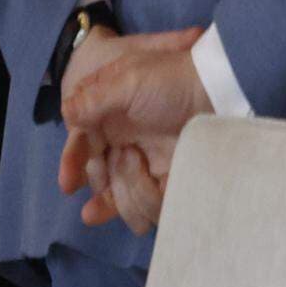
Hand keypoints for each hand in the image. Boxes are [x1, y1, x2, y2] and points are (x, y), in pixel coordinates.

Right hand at [59, 32, 209, 230]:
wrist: (219, 92)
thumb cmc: (172, 80)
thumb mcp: (128, 80)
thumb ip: (93, 99)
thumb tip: (66, 112)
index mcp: (113, 116)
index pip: (82, 146)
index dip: (73, 164)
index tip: (68, 183)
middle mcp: (126, 142)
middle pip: (99, 179)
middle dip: (103, 179)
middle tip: (120, 161)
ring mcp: (147, 163)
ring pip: (121, 198)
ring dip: (126, 188)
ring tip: (139, 162)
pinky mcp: (167, 181)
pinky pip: (146, 206)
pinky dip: (147, 201)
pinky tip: (157, 185)